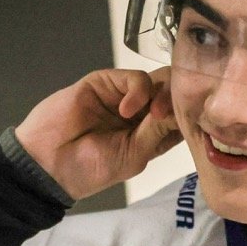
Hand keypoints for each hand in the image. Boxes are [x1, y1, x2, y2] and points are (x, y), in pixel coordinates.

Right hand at [14, 67, 181, 200]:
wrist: (48, 162)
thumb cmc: (92, 168)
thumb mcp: (135, 155)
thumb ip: (159, 130)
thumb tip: (184, 109)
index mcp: (150, 136)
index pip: (181, 118)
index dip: (192, 115)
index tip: (198, 120)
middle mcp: (140, 114)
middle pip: (173, 95)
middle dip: (180, 100)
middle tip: (175, 113)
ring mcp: (124, 96)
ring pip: (158, 82)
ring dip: (162, 95)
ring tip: (152, 114)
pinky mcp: (106, 82)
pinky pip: (134, 77)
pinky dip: (138, 90)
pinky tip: (127, 110)